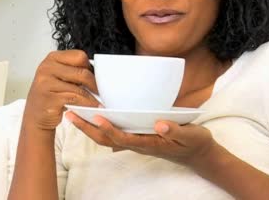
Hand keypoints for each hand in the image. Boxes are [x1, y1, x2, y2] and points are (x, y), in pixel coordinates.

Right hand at [24, 50, 100, 131]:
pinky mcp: (50, 98)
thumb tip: (98, 74)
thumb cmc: (51, 95)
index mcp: (52, 58)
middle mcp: (47, 67)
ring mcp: (46, 82)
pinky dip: (86, 104)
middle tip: (101, 92)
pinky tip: (91, 108)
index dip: (90, 67)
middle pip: (81, 72)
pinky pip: (75, 99)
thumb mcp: (59, 77)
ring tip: (99, 102)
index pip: (79, 56)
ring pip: (80, 88)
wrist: (36, 115)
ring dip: (93, 97)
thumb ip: (74, 71)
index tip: (97, 78)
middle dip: (94, 84)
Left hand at [66, 112, 217, 166]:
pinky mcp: (137, 137)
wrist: (198, 154)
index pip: (123, 138)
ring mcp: (136, 141)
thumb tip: (159, 124)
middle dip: (87, 128)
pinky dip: (100, 125)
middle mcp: (138, 144)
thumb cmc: (193, 143)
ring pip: (107, 138)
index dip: (108, 129)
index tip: (96, 117)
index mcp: (148, 143)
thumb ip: (174, 130)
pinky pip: (114, 132)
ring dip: (89, 127)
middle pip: (106, 140)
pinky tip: (93, 115)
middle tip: (70, 114)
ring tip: (74, 113)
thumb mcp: (190, 135)